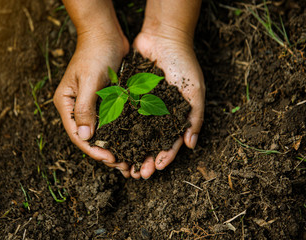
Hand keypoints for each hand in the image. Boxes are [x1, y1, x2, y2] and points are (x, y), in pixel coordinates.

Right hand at [53, 23, 130, 176]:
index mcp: (67, 104)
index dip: (94, 150)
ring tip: (128, 160)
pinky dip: (119, 134)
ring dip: (114, 147)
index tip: (111, 160)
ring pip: (101, 133)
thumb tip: (85, 137)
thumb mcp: (90, 81)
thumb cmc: (95, 53)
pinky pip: (111, 122)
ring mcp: (91, 105)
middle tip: (123, 166)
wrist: (105, 34)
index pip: (77, 134)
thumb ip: (86, 109)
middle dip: (105, 153)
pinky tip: (131, 143)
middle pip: (89, 137)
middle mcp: (77, 107)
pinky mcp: (104, 101)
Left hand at [130, 27, 204, 178]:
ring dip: (129, 151)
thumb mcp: (195, 92)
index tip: (155, 168)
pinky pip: (121, 117)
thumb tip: (191, 145)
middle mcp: (157, 115)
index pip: (169, 142)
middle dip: (144, 159)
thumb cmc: (183, 65)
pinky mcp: (127, 97)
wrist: (164, 38)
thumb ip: (194, 118)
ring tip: (123, 165)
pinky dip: (117, 131)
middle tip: (137, 174)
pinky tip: (111, 143)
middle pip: (149, 143)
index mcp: (174, 117)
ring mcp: (141, 107)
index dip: (164, 156)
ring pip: (133, 134)